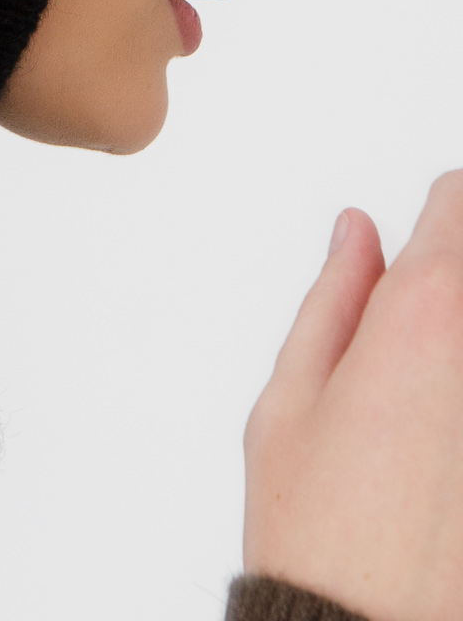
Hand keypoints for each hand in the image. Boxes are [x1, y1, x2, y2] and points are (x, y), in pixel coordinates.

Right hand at [244, 174, 462, 620]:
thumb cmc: (319, 529)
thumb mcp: (290, 396)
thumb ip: (333, 299)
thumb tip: (359, 237)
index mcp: (420, 315)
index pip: (457, 207)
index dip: (441, 210)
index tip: (429, 225)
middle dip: (453, 274)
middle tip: (423, 317)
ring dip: (456, 335)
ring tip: (425, 382)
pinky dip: (459, 393)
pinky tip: (437, 423)